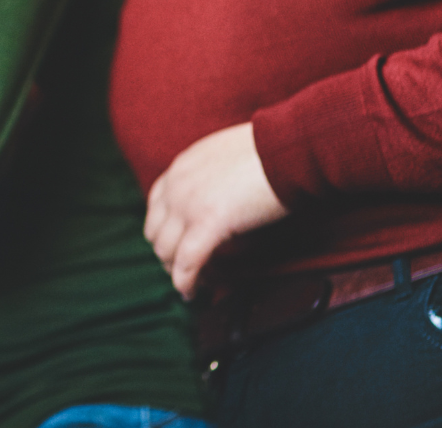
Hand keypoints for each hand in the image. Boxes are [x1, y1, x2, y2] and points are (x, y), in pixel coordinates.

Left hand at [144, 121, 289, 298]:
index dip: (163, 231)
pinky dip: (185, 281)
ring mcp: (188, 205)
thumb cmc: (268, 152)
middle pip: (156, 232)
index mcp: (180, 168)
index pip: (156, 206)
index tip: (175, 245)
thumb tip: (219, 196)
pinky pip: (187, 262)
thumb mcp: (224, 157)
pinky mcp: (208, 223)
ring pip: (166, 251)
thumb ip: (210, 176)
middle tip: (183, 270)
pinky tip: (190, 292)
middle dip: (167, 254)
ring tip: (188, 285)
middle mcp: (176, 186)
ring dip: (175, 271)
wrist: (285, 148)